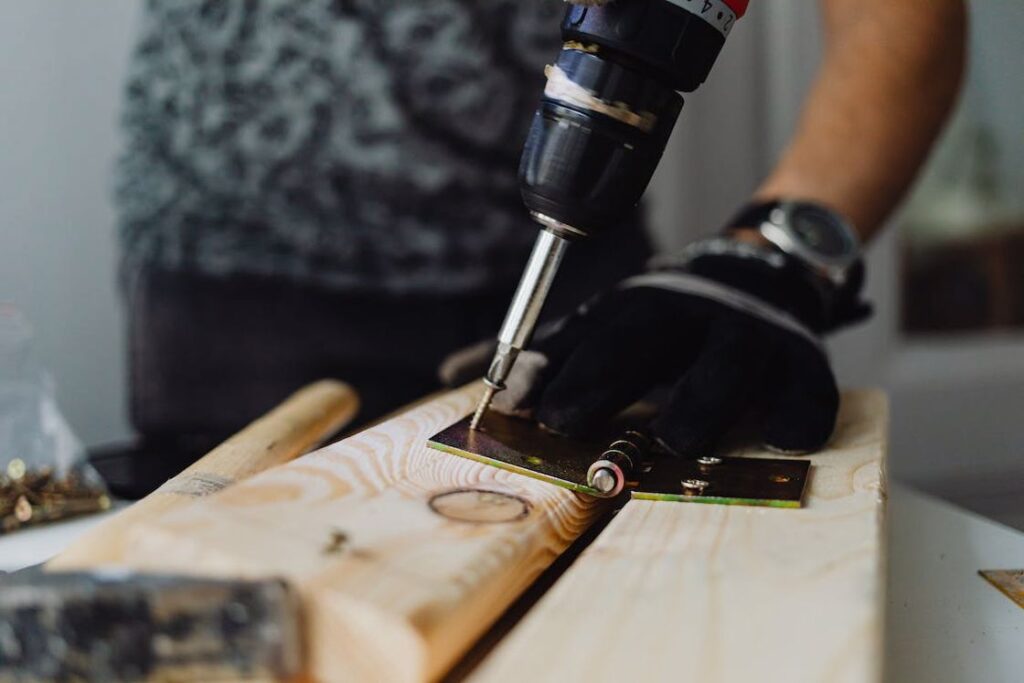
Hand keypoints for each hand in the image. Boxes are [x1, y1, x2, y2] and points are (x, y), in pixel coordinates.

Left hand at [470, 237, 869, 456]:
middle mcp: (688, 315)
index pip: (591, 337)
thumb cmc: (664, 322)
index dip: (561, 373)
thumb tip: (450, 374)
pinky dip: (796, 414)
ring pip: (726, 362)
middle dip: (605, 378)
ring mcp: (748, 336)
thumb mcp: (601, 325)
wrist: (760, 273)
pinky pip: (806, 389)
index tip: (531, 413)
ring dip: (701, 400)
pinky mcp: (804, 362)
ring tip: (680, 440)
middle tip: (569, 420)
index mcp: (636, 308)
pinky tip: (782, 437)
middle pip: (644, 340)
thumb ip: (539, 354)